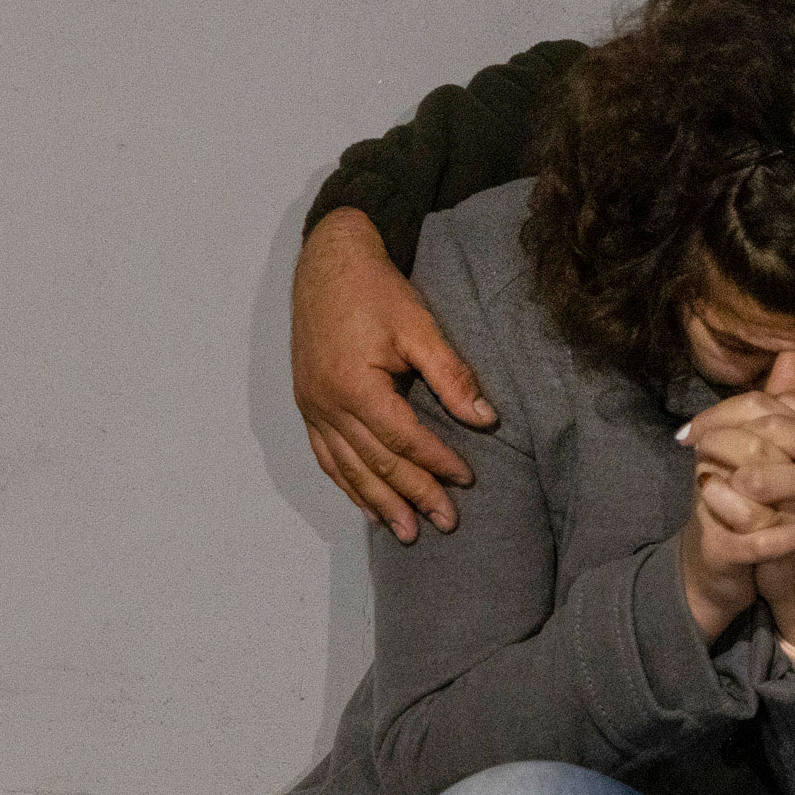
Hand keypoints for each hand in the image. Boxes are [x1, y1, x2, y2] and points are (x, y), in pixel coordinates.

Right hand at [292, 207, 497, 540]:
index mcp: (354, 385)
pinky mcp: (308, 404)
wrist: (328, 263)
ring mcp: (312, 407)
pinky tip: (367, 504)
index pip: (403, 438)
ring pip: (347, 467)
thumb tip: (486, 421)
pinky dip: (347, 483)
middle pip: (376, 462)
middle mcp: (327, 403)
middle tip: (445, 523)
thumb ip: (453, 376)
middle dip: (412, 495)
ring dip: (378, 502)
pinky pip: (326, 456)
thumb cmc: (376, 291)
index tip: (467, 480)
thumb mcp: (421, 327)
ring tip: (407, 532)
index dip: (436, 462)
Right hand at [677, 350, 794, 648]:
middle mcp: (712, 461)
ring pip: (755, 480)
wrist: (728, 563)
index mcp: (726, 429)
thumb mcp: (791, 449)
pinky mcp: (719, 547)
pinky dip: (789, 532)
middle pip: (765, 435)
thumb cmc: (764, 497)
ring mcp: (710, 504)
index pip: (769, 403)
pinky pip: (752, 536)